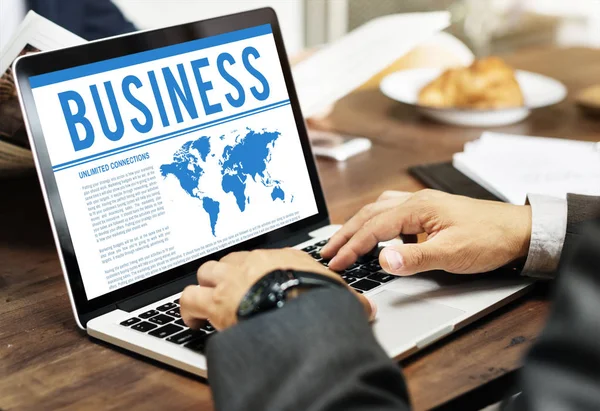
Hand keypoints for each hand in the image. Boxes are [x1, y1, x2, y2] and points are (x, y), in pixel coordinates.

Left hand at [180, 248, 375, 330]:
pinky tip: (193, 321)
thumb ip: (350, 299)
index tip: (255, 281)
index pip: (263, 257)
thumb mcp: (340, 297)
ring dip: (205, 286)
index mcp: (283, 258)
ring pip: (206, 271)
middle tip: (230, 291)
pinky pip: (188, 298)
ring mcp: (232, 280)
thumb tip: (367, 308)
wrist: (301, 313)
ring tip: (206, 303)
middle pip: (231, 260)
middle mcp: (254, 263)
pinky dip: (188, 309)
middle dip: (228, 274)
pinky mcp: (215, 301)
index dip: (256, 271)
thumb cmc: (320, 302)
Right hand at [321, 189, 531, 275]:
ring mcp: (423, 204)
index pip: (373, 228)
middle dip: (345, 234)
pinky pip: (393, 212)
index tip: (335, 263)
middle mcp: (416, 201)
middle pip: (370, 214)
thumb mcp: (452, 253)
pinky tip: (378, 232)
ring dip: (358, 225)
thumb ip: (415, 257)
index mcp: (417, 208)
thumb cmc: (490, 238)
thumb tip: (383, 260)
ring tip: (343, 240)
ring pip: (379, 210)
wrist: (520, 230)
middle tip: (327, 252)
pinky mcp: (429, 212)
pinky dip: (377, 222)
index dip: (351, 247)